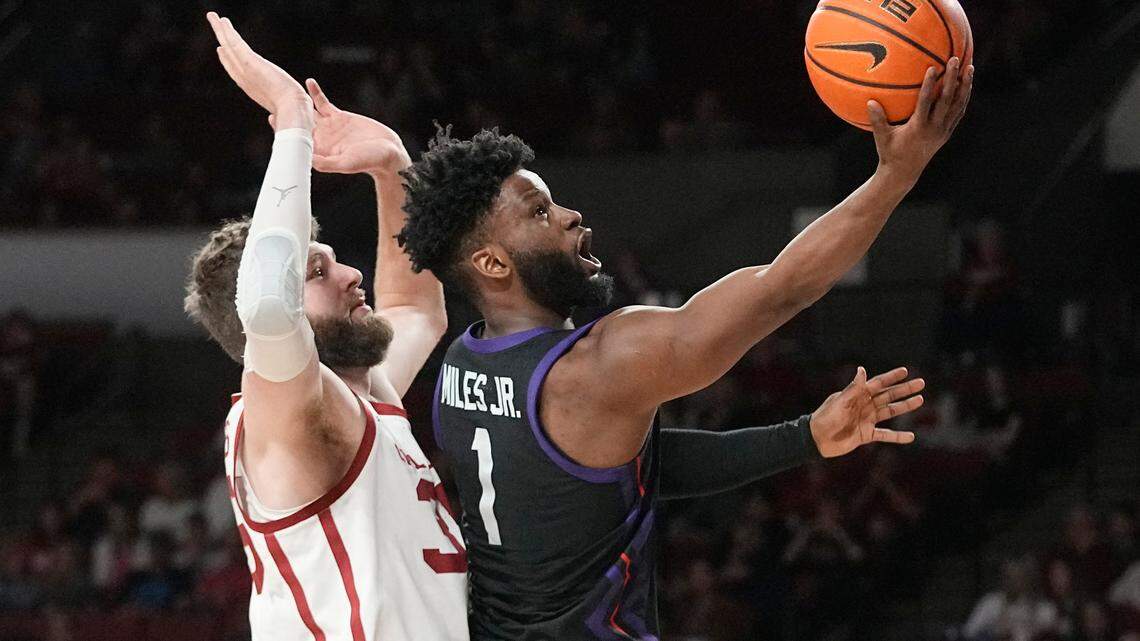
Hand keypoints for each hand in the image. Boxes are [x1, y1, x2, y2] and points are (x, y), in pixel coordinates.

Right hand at [206, 11, 312, 130]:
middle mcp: (245, 79)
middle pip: (228, 55)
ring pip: (229, 46)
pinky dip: (228, 32)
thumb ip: (279, 105)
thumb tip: (279, 116)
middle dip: (221, 40)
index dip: (227, 59)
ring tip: (213, 16)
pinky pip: (236, 44)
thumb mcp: (283, 107)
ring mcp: (246, 70)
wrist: (293, 112)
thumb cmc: (293, 113)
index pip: (235, 71)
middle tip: (214, 26)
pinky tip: (222, 21)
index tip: (220, 49)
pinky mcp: (250, 63)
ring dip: (221, 30)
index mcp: (253, 89)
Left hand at [269, 79, 409, 177]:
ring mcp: (329, 127)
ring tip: (286, 89)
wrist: (388, 152)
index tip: (274, 119)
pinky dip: (316, 93)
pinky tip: (309, 83)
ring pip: (308, 112)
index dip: (285, 130)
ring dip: (298, 102)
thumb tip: (307, 159)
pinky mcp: (339, 117)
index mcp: (319, 151)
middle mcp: (321, 138)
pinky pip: (323, 103)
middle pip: (299, 125)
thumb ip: (327, 163)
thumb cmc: (369, 162)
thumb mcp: (346, 164)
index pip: (297, 140)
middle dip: (286, 114)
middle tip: (273, 99)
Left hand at [810, 366, 922, 457]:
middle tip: (921, 383)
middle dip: (904, 390)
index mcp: (857, 395)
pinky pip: (885, 435)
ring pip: (890, 412)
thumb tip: (862, 369)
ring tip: (920, 400)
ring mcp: (866, 419)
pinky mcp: (866, 434)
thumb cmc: (825, 417)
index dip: (892, 377)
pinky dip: (898, 436)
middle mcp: (865, 405)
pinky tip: (911, 436)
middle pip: (888, 396)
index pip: (878, 383)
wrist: (817, 439)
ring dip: (905, 406)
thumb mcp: (840, 402)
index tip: (905, 371)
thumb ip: (853, 388)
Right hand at [868, 58, 973, 182]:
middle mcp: (934, 128)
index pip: (926, 103)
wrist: (904, 173)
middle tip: (956, 59)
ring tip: (970, 67)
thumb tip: (870, 102)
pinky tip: (966, 85)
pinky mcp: (947, 133)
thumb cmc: (890, 153)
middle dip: (953, 78)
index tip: (933, 67)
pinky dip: (963, 98)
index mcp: (918, 128)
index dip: (930, 85)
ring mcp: (943, 131)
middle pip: (947, 100)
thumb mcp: (882, 137)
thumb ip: (877, 120)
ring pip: (958, 105)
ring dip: (965, 86)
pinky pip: (959, 112)